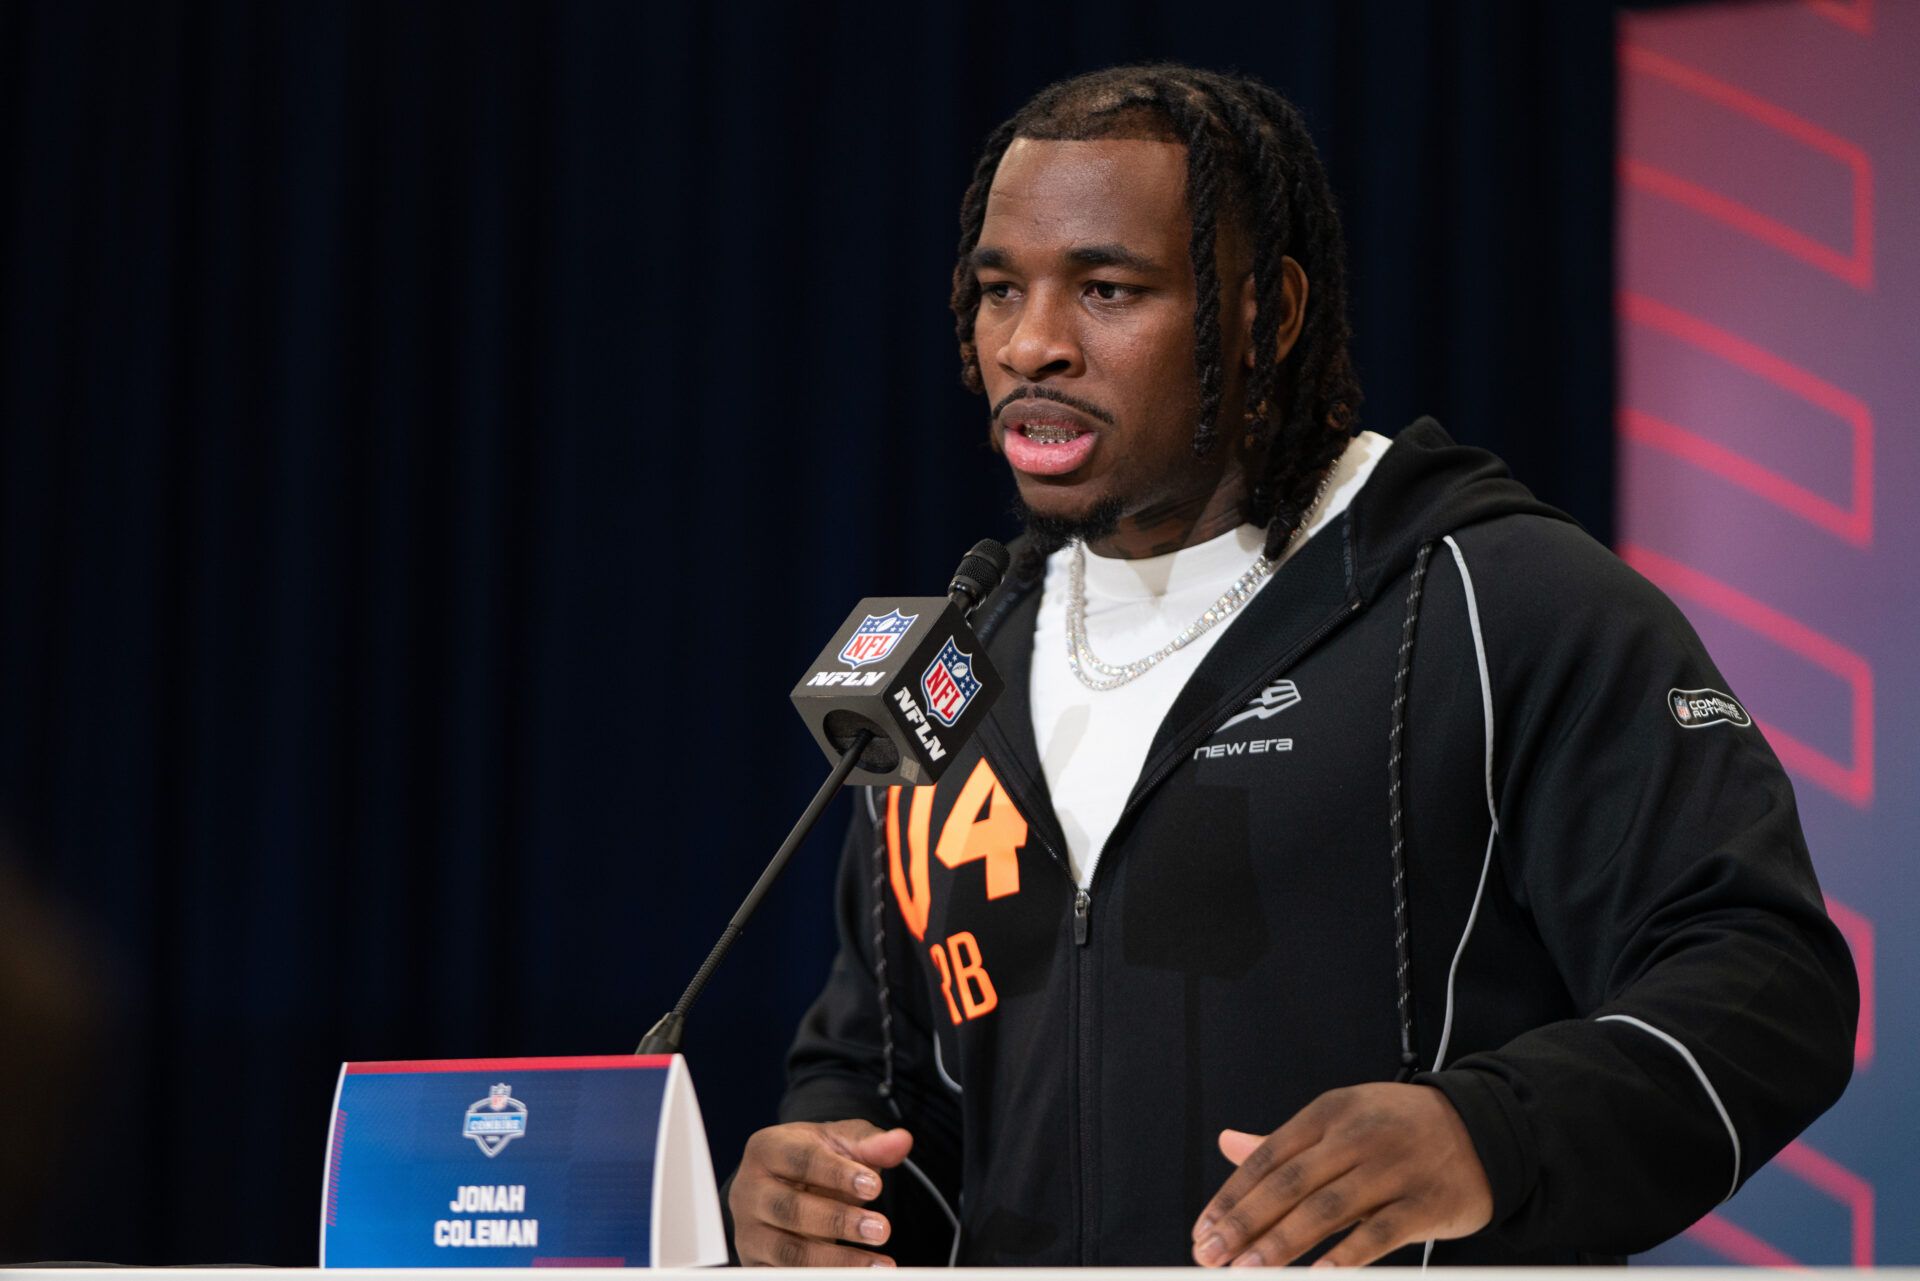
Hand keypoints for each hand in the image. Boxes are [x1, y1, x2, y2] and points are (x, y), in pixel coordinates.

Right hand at [730, 1119, 913, 1266]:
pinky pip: (786, 1276)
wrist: (780, 1187)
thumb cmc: (812, 1159)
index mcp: (766, 1150)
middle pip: (790, 1210)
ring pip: (789, 1253)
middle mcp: (748, 1191)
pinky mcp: (756, 1265)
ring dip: (837, 1261)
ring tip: (878, 1265)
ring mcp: (749, 1232)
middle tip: (882, 1229)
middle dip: (839, 1221)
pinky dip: (821, 1278)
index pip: (800, 1160)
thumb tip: (901, 1141)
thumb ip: (869, 1143)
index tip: (876, 1186)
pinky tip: (855, 1277)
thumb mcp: (838, 1142)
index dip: (838, 1174)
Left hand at [1191, 1083, 1491, 1267]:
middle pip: (1288, 1184)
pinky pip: (1378, 1233)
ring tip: (1246, 1271)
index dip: (1231, 1197)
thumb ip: (1284, 1143)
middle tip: (1211, 1256)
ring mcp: (1392, 1168)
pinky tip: (1317, 1275)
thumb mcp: (1340, 1120)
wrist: (1484, 1126)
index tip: (1203, 1230)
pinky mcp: (1424, 1202)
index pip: (1267, 1157)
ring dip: (1281, 1244)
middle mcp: (1357, 1136)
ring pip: (1325, 1210)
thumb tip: (1227, 1144)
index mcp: (1329, 1113)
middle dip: (1243, 1224)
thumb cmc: (1399, 1128)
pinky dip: (1344, 1256)